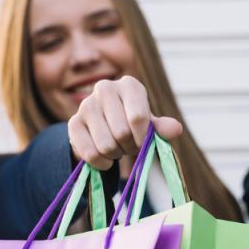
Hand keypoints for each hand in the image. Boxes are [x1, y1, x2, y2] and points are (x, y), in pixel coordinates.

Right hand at [67, 76, 182, 170]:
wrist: (105, 128)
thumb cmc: (133, 124)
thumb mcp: (150, 125)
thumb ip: (162, 128)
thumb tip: (175, 129)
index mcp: (129, 85)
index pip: (138, 117)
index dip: (142, 138)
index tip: (143, 144)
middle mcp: (105, 88)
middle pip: (122, 133)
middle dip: (130, 148)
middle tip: (130, 147)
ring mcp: (86, 105)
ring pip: (106, 145)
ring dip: (116, 155)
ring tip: (118, 149)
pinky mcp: (73, 123)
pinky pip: (90, 153)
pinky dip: (101, 163)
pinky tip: (105, 158)